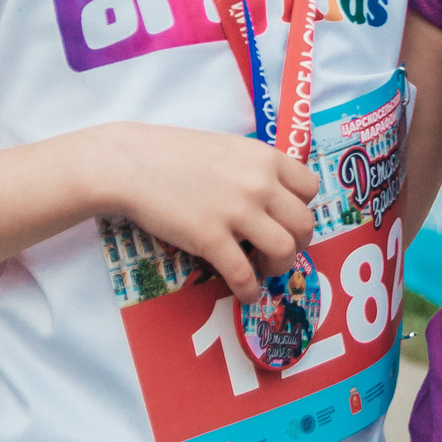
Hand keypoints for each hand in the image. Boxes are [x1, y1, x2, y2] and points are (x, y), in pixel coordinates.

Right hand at [84, 124, 321, 303]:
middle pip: (304, 223)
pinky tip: (244, 292)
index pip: (310, 188)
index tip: (287, 219)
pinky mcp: (211, 238)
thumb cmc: (174, 154)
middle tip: (280, 251)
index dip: (302, 207)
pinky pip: (245, 274)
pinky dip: (250, 289)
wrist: (131, 163)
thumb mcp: (227, 148)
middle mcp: (259, 184)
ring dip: (279, 267)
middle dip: (298, 243)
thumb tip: (270, 196)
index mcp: (265, 158)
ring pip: (284, 250)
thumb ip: (253, 169)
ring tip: (264, 270)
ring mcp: (237, 212)